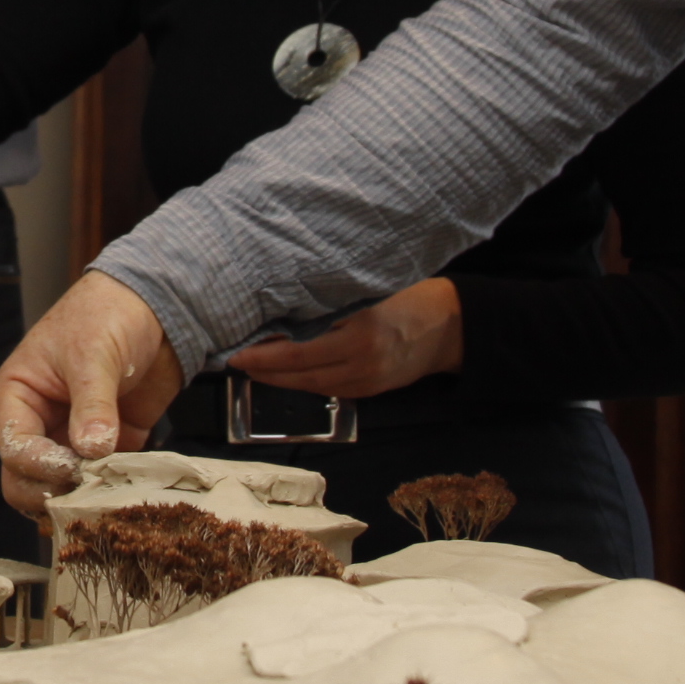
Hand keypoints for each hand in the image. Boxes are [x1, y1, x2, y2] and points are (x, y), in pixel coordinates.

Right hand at [0, 272, 183, 518]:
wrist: (154, 306)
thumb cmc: (106, 314)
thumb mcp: (93, 354)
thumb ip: (92, 404)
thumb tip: (92, 450)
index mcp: (18, 397)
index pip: (13, 447)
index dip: (40, 464)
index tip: (74, 467)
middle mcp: (39, 424)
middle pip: (25, 481)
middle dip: (52, 491)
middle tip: (88, 489)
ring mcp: (72, 440)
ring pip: (61, 490)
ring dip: (83, 499)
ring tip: (111, 495)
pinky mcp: (109, 450)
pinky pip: (104, 483)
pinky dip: (115, 492)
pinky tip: (134, 491)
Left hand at [223, 278, 464, 397]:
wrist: (449, 325)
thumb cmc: (407, 296)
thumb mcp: (368, 292)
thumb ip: (331, 304)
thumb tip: (283, 308)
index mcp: (360, 334)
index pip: (298, 352)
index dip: (265, 355)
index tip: (238, 352)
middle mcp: (362, 363)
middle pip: (300, 374)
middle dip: (264, 371)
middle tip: (235, 362)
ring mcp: (368, 381)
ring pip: (312, 386)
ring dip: (280, 380)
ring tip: (254, 368)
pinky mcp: (371, 391)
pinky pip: (329, 390)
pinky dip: (303, 382)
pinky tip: (286, 374)